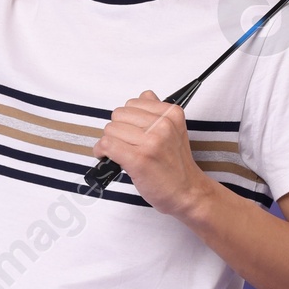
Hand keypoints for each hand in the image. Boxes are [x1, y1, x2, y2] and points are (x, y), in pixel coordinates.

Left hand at [93, 91, 214, 218]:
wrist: (187, 192)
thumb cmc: (176, 166)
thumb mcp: (175, 130)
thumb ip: (158, 111)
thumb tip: (144, 95)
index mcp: (171, 114)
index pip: (133, 103)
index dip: (126, 119)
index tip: (129, 132)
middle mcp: (163, 125)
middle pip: (118, 115)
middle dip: (117, 130)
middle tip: (124, 144)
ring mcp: (151, 142)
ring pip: (110, 130)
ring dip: (109, 142)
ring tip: (118, 153)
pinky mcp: (139, 160)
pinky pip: (107, 145)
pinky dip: (101, 151)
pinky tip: (106, 157)